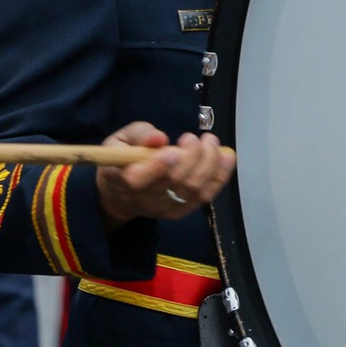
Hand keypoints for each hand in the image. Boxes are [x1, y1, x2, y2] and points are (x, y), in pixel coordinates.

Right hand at [95, 121, 233, 228]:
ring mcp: (163, 208)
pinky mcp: (179, 211)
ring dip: (209, 163)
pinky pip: (204, 196)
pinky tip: (226, 157)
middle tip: (194, 138)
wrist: (121, 193)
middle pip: (173, 183)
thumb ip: (139, 135)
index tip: (172, 149)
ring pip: (193, 190)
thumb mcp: (120, 139)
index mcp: (120, 179)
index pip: (137, 180)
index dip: (158, 166)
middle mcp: (142, 198)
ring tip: (210, 142)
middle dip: (192, 157)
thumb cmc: (123, 161)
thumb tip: (159, 137)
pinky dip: (219, 176)